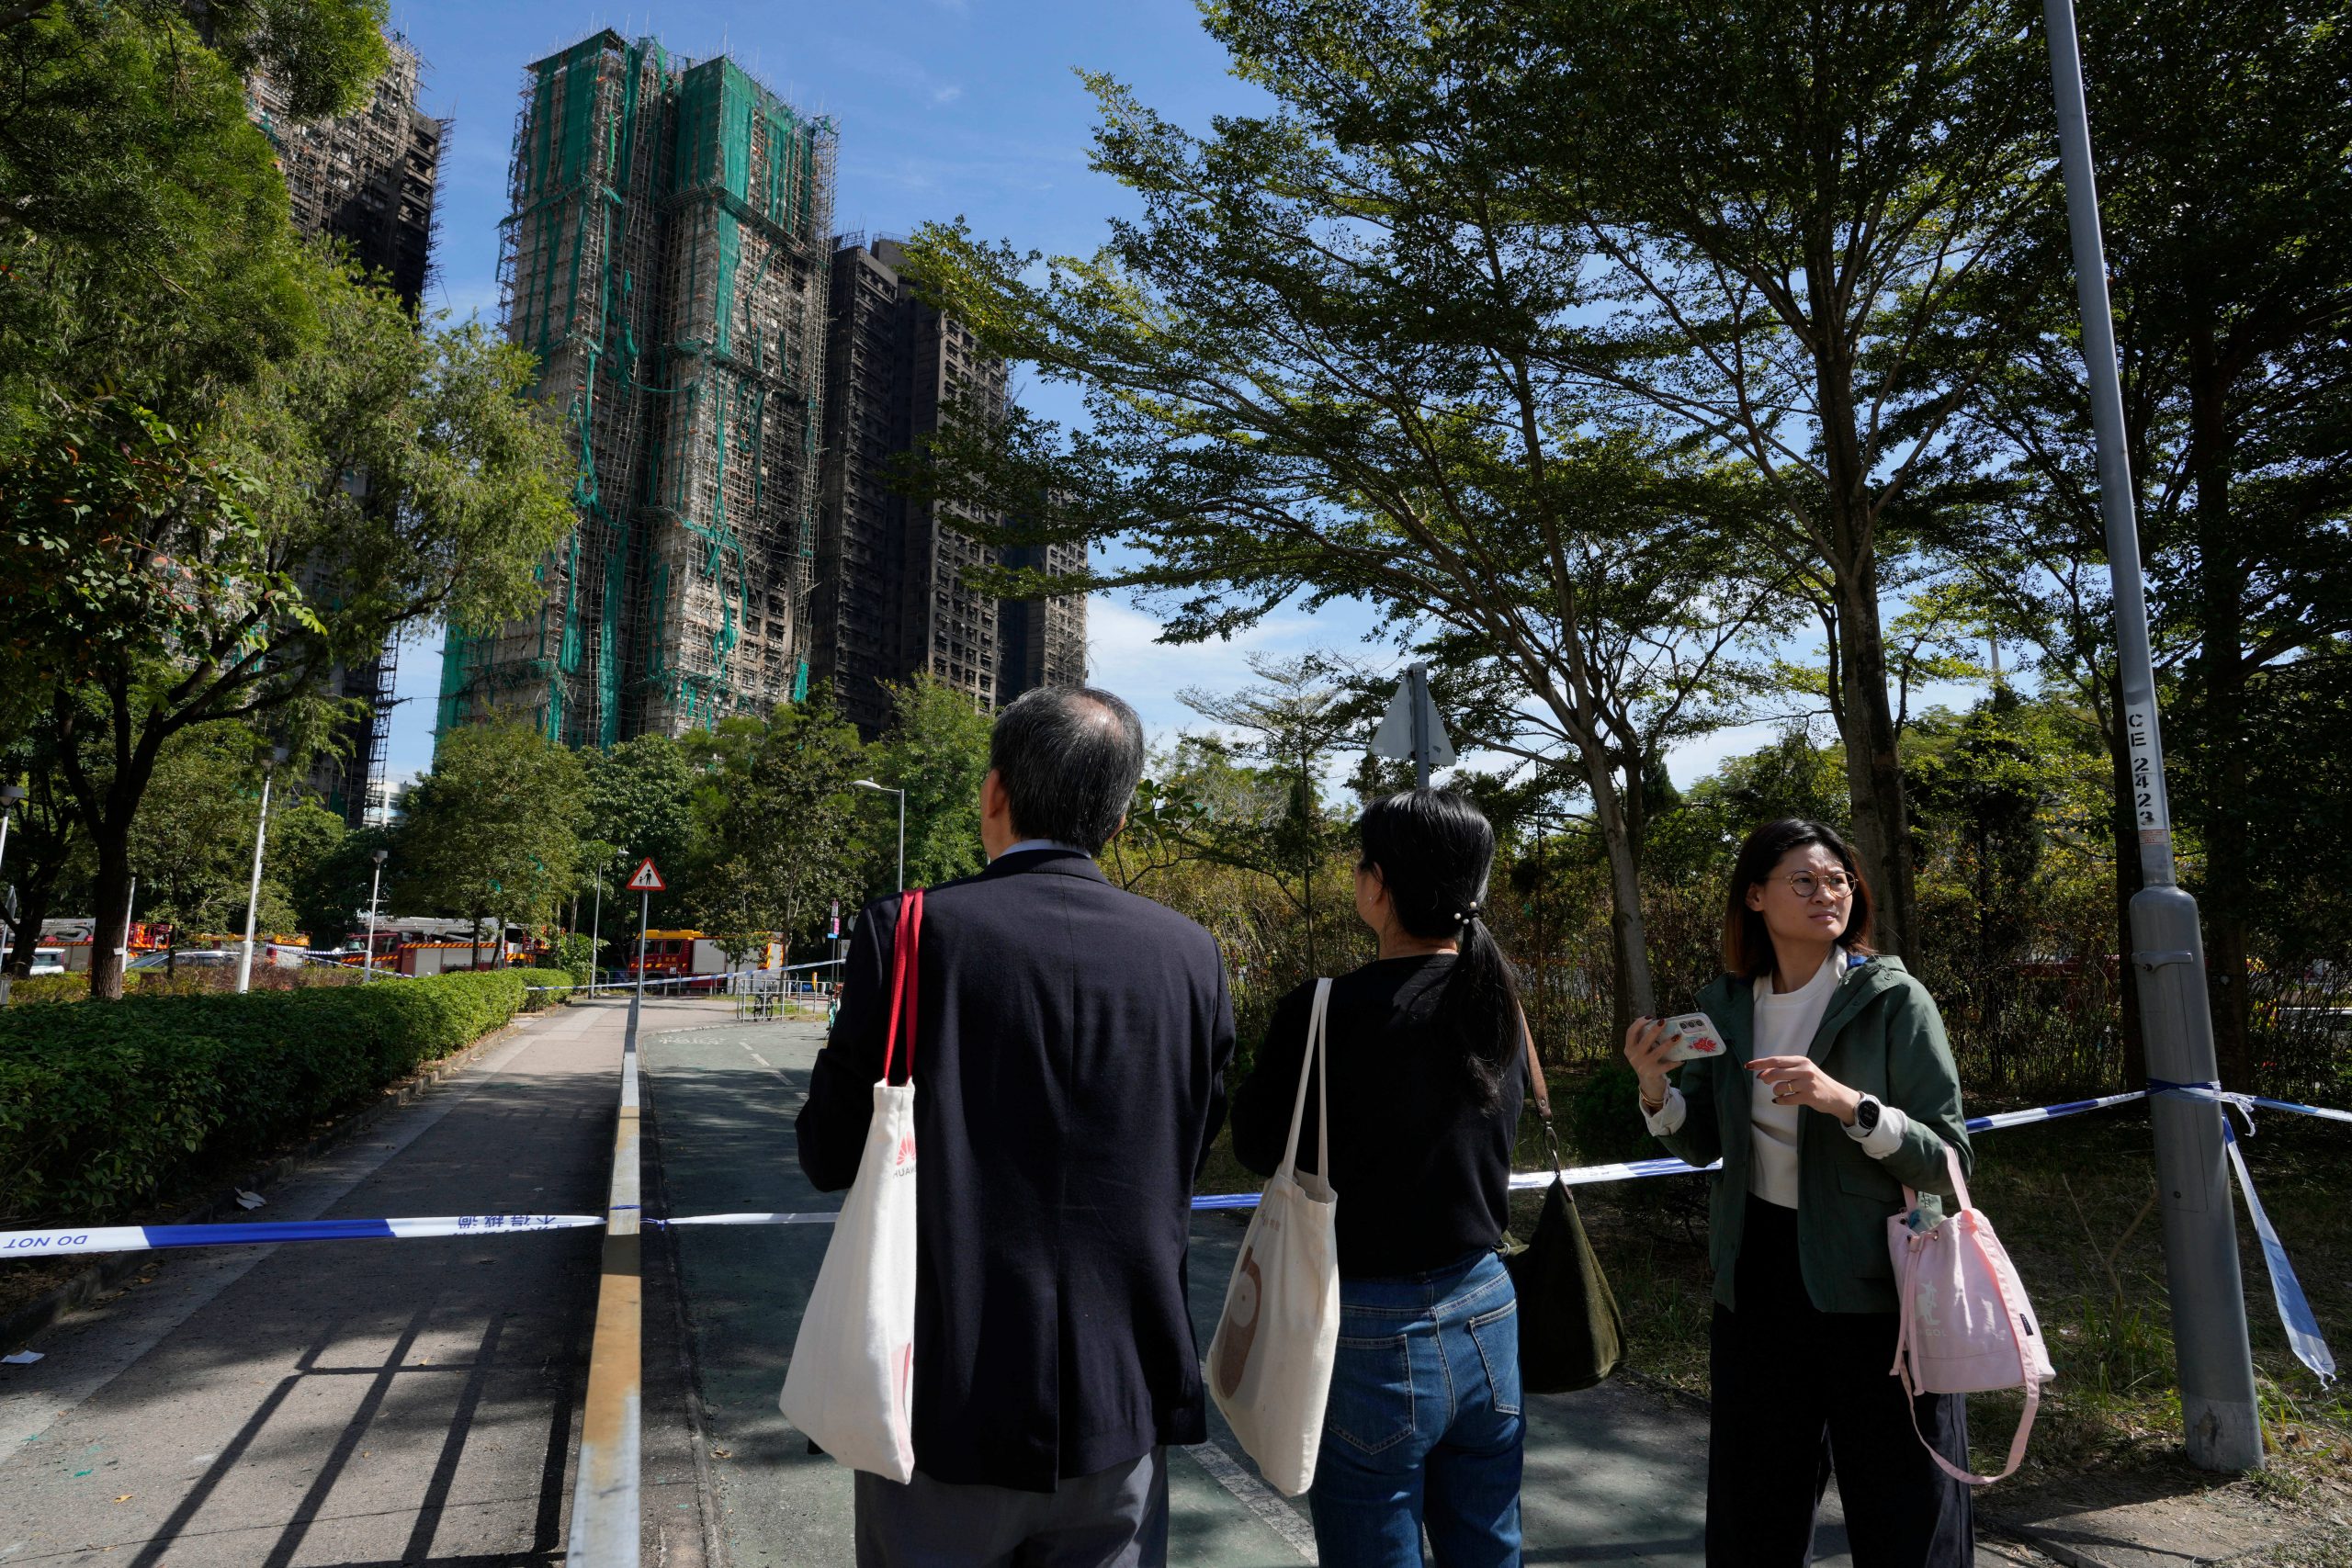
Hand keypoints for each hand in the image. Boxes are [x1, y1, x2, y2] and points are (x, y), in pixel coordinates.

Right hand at [1622, 1017, 1675, 1108]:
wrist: (1647, 1085)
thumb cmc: (1645, 1062)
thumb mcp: (1639, 1052)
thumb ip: (1642, 1040)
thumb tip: (1657, 1023)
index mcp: (1629, 1049)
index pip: (1630, 1033)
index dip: (1638, 1023)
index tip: (1649, 1016)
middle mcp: (1634, 1057)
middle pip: (1645, 1040)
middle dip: (1655, 1030)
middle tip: (1664, 1021)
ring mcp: (1643, 1065)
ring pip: (1658, 1051)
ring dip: (1668, 1043)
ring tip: (1677, 1036)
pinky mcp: (1653, 1073)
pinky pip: (1667, 1065)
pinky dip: (1675, 1062)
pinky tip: (1682, 1059)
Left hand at [1747, 1056, 1861, 1124]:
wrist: (1837, 1096)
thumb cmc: (1815, 1082)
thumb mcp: (1803, 1070)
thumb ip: (1785, 1070)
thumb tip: (1762, 1074)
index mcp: (1802, 1061)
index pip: (1776, 1060)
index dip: (1760, 1063)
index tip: (1748, 1066)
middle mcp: (1805, 1070)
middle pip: (1776, 1072)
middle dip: (1765, 1077)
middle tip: (1762, 1081)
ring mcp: (1807, 1084)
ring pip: (1780, 1087)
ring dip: (1775, 1091)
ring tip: (1780, 1092)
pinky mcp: (1809, 1096)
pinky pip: (1786, 1099)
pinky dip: (1780, 1101)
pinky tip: (1780, 1100)